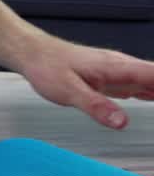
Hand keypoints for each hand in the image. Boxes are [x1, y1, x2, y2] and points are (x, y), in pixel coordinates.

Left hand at [19, 38, 153, 129]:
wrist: (32, 53)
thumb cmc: (47, 67)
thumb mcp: (68, 90)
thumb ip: (96, 106)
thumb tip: (121, 122)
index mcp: (118, 67)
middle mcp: (123, 67)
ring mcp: (119, 73)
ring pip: (153, 83)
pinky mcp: (113, 79)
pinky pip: (141, 86)